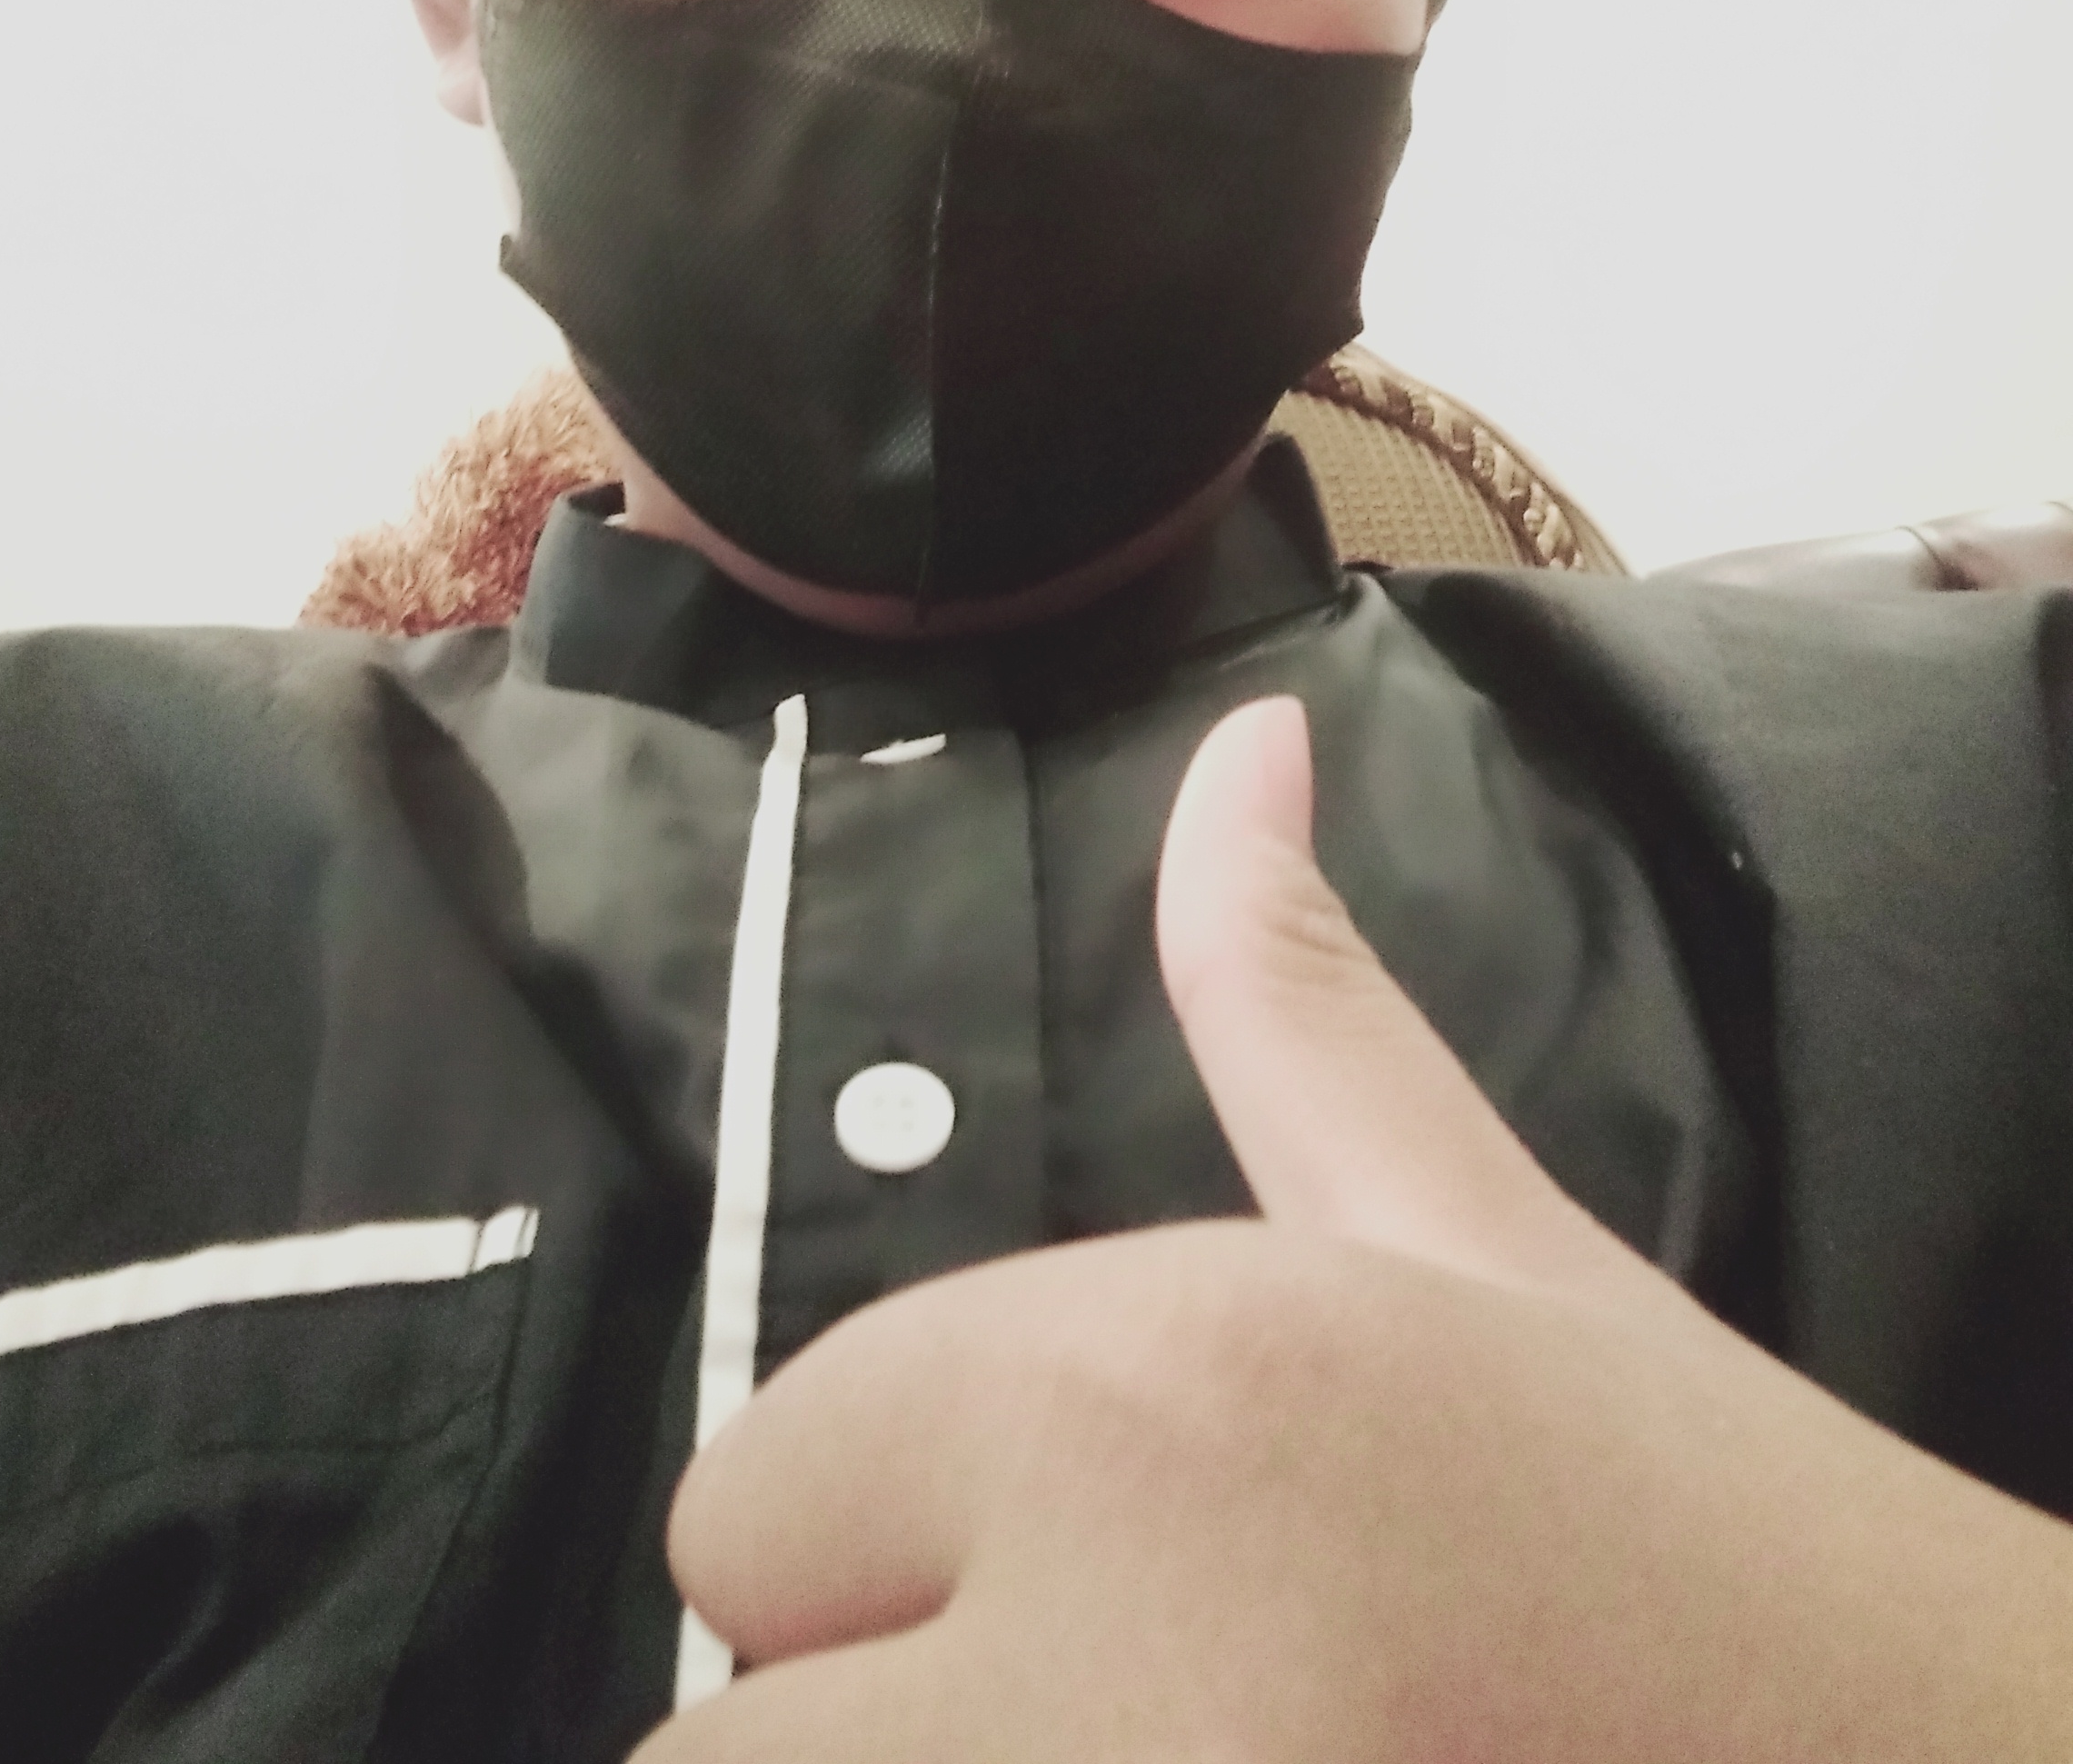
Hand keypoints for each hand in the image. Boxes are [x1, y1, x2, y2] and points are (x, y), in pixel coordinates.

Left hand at [636, 697, 2072, 1760]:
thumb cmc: (1678, 1530)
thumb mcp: (1466, 1247)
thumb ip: (1284, 1001)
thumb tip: (1245, 735)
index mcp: (1153, 1413)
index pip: (741, 1507)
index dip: (901, 1547)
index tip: (1115, 1564)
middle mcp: (1113, 1676)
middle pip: (718, 1744)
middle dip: (888, 1716)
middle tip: (1144, 1693)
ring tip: (1165, 1755)